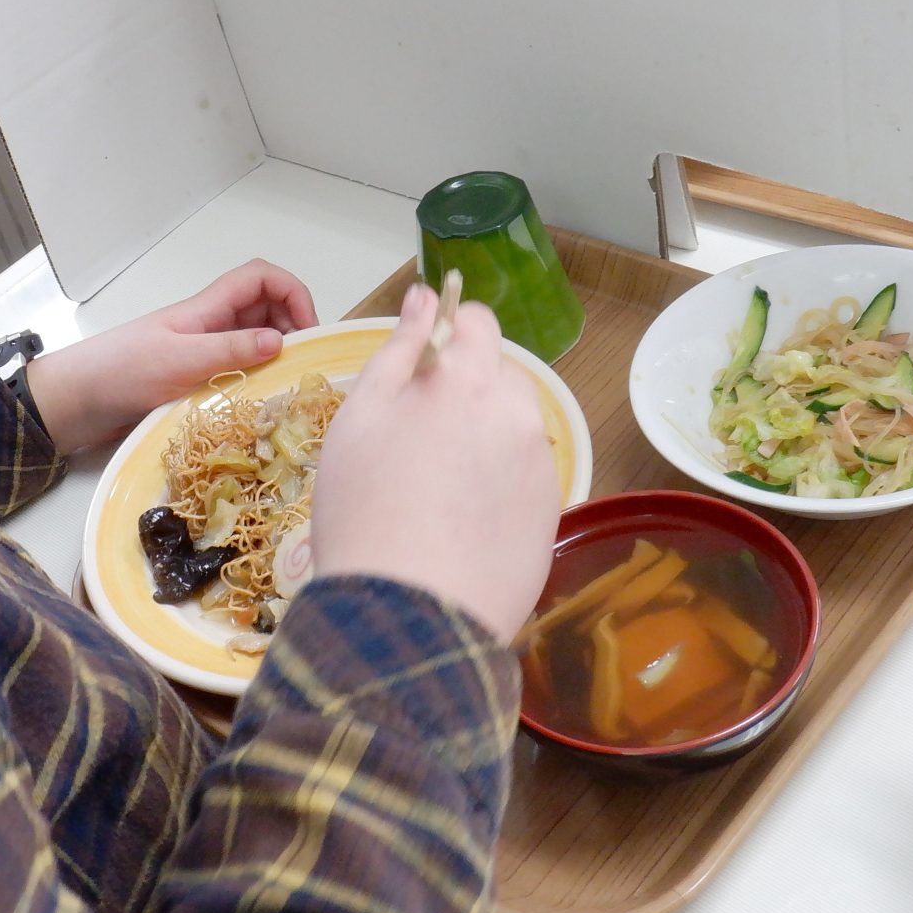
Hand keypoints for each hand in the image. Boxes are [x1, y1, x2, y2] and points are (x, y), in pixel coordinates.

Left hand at [22, 260, 317, 453]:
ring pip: (254, 343)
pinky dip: (256, 382)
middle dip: (292, 328)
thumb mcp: (179, 361)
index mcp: (207, 308)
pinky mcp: (194, 383)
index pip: (262, 278)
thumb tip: (283, 341)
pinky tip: (260, 406)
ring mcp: (202, 354)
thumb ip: (230, 350)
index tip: (308, 333)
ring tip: (288, 388)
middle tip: (303, 367)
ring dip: (276, 358)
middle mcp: (209, 326)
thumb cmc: (119, 373)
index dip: (293, 294)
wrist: (72, 404)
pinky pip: (237, 373)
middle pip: (266, 309)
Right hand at [309, 283, 558, 643]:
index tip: (425, 360)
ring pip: (513, 431)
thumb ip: (400, 347)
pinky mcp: (550, 518)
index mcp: (472, 380)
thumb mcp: (362, 416)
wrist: (408, 615)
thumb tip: (424, 297)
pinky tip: (460, 522)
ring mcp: (542, 469)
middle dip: (467, 392)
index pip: (479, 322)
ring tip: (436, 488)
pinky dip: (498, 488)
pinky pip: (524, 481)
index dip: (450, 333)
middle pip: (500, 379)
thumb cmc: (365, 508)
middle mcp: (521, 415)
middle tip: (417, 440)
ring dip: (484, 440)